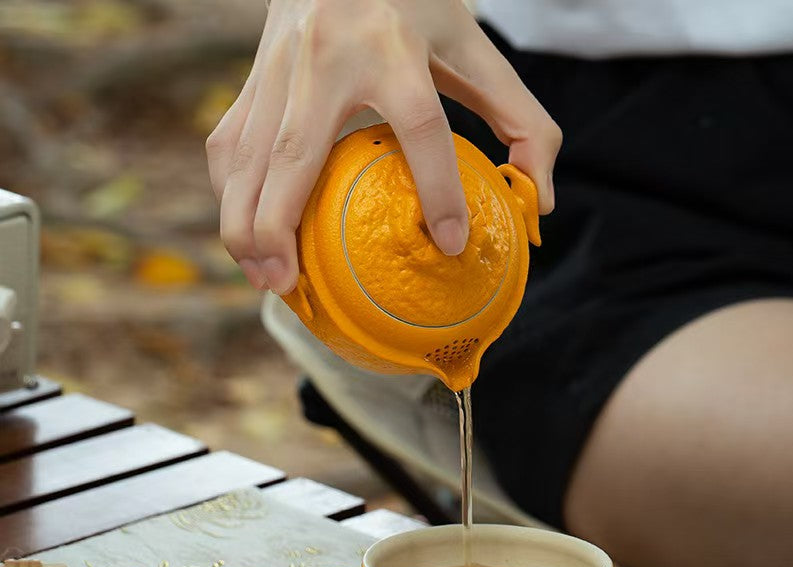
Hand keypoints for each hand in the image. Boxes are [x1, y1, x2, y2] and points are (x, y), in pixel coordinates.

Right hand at [207, 0, 561, 293]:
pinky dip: (231, 194)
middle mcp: (328, 56)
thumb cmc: (415, 1)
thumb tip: (537, 200)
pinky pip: (231, 142)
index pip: (421, 126)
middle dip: (280, 229)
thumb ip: (520, 118)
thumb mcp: (475, 47)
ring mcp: (280, 64)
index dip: (439, 190)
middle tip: (288, 287)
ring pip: (247, 155)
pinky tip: (244, 231)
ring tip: (262, 277)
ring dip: (244, 223)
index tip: (450, 245)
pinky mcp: (253, 72)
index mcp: (394, 45)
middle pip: (293, 155)